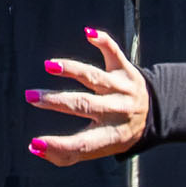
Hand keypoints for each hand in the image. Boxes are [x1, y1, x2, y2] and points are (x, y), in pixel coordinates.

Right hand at [25, 28, 148, 165]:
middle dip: (56, 102)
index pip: (84, 143)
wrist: (153, 114)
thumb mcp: (98, 148)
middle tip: (32, 97)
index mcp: (111, 136)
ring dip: (72, 70)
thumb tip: (35, 148)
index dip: (60, 145)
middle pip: (85, 105)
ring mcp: (122, 89)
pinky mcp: (126, 70)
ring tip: (50, 66)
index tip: (35, 142)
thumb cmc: (116, 133)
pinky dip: (103, 42)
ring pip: (95, 78)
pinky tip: (88, 33)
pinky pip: (114, 53)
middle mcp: (118, 112)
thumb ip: (68, 153)